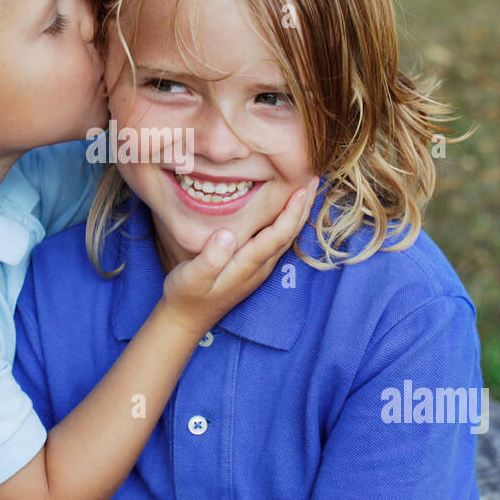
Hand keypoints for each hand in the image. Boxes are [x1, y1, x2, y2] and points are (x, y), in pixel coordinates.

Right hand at [160, 175, 319, 334]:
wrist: (185, 320)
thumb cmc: (185, 296)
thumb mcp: (192, 278)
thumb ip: (210, 258)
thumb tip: (227, 234)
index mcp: (248, 265)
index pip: (278, 234)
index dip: (292, 211)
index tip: (302, 188)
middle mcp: (259, 267)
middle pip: (290, 233)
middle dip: (304, 206)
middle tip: (314, 178)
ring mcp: (258, 269)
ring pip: (285, 238)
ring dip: (298, 213)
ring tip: (306, 190)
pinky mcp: (252, 268)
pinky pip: (276, 241)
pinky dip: (286, 222)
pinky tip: (285, 212)